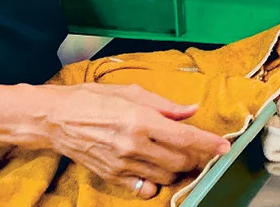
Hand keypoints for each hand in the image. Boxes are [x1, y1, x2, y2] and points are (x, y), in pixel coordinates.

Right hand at [36, 83, 230, 199]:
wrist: (55, 119)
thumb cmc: (92, 99)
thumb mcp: (131, 92)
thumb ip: (165, 105)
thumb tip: (191, 109)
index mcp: (141, 121)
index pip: (185, 137)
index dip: (208, 143)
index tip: (224, 146)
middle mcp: (134, 145)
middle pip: (180, 161)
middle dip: (197, 157)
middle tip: (202, 149)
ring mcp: (123, 164)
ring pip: (165, 176)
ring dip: (180, 169)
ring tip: (182, 158)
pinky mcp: (113, 176)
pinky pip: (143, 187)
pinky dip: (156, 183)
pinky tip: (158, 171)